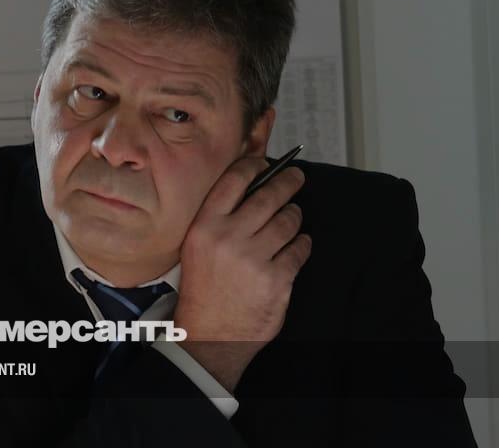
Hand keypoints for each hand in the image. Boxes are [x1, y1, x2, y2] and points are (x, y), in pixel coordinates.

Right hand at [173, 156, 310, 391]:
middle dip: (288, 183)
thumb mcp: (197, 248)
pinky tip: (298, 246)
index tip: (265, 163)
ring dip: (294, 216)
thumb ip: (219, 218)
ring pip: (288, 221)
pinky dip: (302, 245)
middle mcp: (228, 238)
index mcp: (205, 227)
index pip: (234, 180)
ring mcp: (254, 259)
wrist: (210, 335)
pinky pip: (299, 249)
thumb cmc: (204, 290)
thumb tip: (252, 186)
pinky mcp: (276, 279)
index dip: (254, 165)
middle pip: (268, 196)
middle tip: (296, 178)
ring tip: (292, 218)